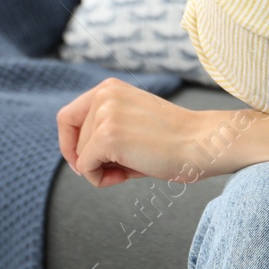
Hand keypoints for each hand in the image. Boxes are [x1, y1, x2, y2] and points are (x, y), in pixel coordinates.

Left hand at [56, 77, 243, 187]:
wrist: (201, 143)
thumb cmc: (172, 141)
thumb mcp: (131, 122)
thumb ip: (103, 130)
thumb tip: (76, 160)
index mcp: (109, 88)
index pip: (67, 117)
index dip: (69, 144)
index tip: (85, 161)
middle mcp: (104, 95)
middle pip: (72, 139)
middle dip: (90, 161)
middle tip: (119, 169)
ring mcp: (105, 114)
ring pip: (79, 156)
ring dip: (100, 170)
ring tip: (131, 168)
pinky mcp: (107, 137)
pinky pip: (85, 168)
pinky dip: (100, 180)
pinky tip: (126, 175)